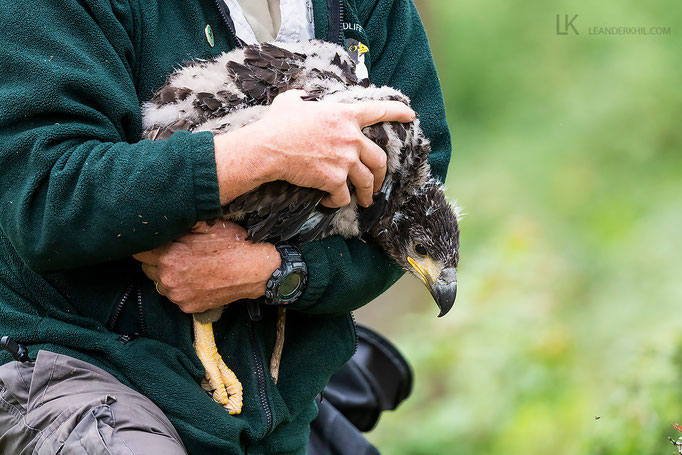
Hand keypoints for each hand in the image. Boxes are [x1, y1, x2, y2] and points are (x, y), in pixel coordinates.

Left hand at [133, 221, 279, 313]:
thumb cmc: (233, 245)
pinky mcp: (189, 307)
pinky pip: (176, 296)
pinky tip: (197, 279)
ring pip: (160, 284)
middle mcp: (169, 279)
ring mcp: (178, 295)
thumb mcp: (208, 225)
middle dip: (156, 260)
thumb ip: (183, 223)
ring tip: (188, 266)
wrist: (255, 270)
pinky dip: (182, 289)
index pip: (139, 251)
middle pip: (146, 268)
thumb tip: (167, 216)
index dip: (148, 244)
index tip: (157, 241)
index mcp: (169, 256)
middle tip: (175, 252)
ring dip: (167, 275)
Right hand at [213, 90, 414, 207]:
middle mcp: (351, 137)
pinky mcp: (334, 179)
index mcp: (344, 115)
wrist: (269, 147)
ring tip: (363, 202)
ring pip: (366, 182)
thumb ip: (302, 98)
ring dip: (366, 194)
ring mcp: (345, 159)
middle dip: (382, 174)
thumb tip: (300, 96)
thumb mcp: (291, 101)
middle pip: (379, 158)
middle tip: (377, 183)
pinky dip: (337, 203)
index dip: (397, 112)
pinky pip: (343, 196)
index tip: (411, 116)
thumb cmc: (277, 124)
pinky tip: (328, 202)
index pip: (378, 111)